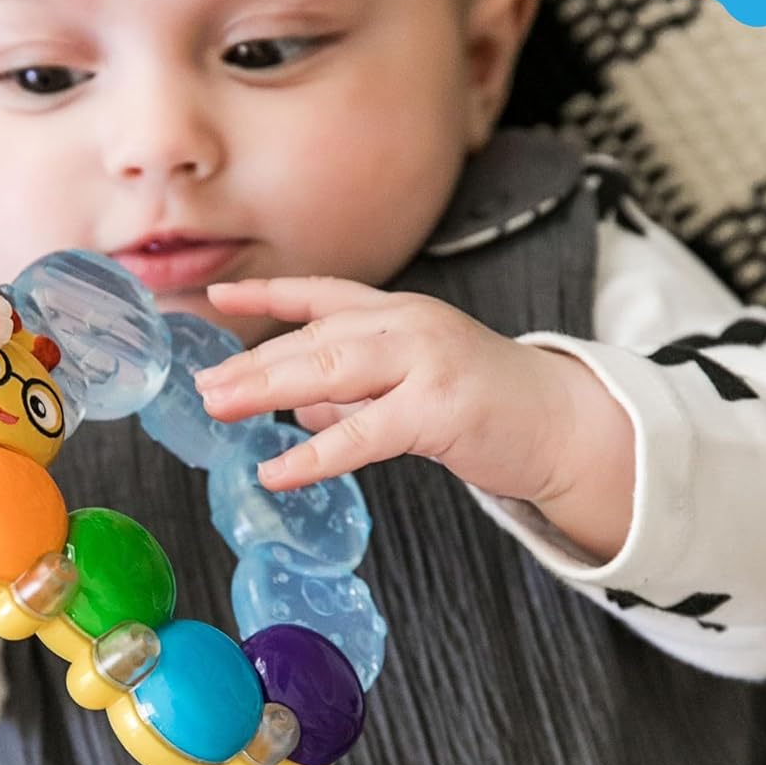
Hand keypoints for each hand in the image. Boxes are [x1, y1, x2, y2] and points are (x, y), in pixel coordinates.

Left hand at [196, 276, 635, 560]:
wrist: (562, 424)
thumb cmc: (484, 405)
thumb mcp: (410, 386)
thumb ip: (353, 391)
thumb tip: (294, 403)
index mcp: (400, 314)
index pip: (322, 294)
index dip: (267, 294)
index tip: (216, 297)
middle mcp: (408, 324)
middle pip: (315, 338)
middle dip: (252, 363)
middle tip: (203, 387)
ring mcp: (426, 360)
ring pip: (331, 370)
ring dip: (267, 390)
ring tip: (220, 410)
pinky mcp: (440, 406)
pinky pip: (364, 432)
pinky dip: (315, 454)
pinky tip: (276, 470)